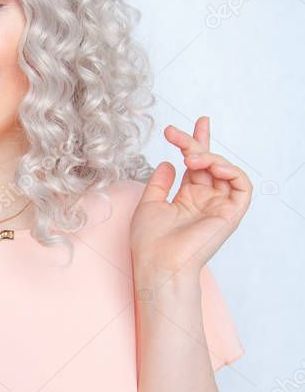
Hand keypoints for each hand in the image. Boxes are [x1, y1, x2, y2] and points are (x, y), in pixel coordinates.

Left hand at [129, 115, 251, 275]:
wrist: (158, 263)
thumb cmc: (150, 242)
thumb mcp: (149, 204)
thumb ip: (160, 183)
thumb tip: (168, 162)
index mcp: (187, 198)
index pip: (196, 165)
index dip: (194, 142)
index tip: (180, 127)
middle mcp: (205, 200)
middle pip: (209, 162)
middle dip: (197, 142)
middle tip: (176, 135)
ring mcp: (218, 207)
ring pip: (225, 170)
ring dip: (210, 157)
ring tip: (191, 157)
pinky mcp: (230, 215)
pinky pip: (242, 187)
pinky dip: (232, 172)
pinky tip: (214, 167)